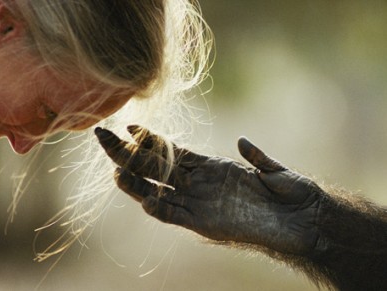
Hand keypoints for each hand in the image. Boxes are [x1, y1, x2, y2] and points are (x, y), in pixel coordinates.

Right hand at [95, 126, 321, 254]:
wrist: (304, 223)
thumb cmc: (292, 195)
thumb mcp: (272, 170)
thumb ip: (256, 157)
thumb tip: (240, 141)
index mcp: (211, 167)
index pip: (172, 150)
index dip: (150, 139)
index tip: (129, 125)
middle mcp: (199, 183)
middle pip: (156, 166)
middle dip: (128, 153)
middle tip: (103, 137)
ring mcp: (200, 203)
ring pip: (159, 190)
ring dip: (137, 183)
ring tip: (114, 171)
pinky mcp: (205, 223)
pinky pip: (175, 216)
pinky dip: (160, 208)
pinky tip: (145, 199)